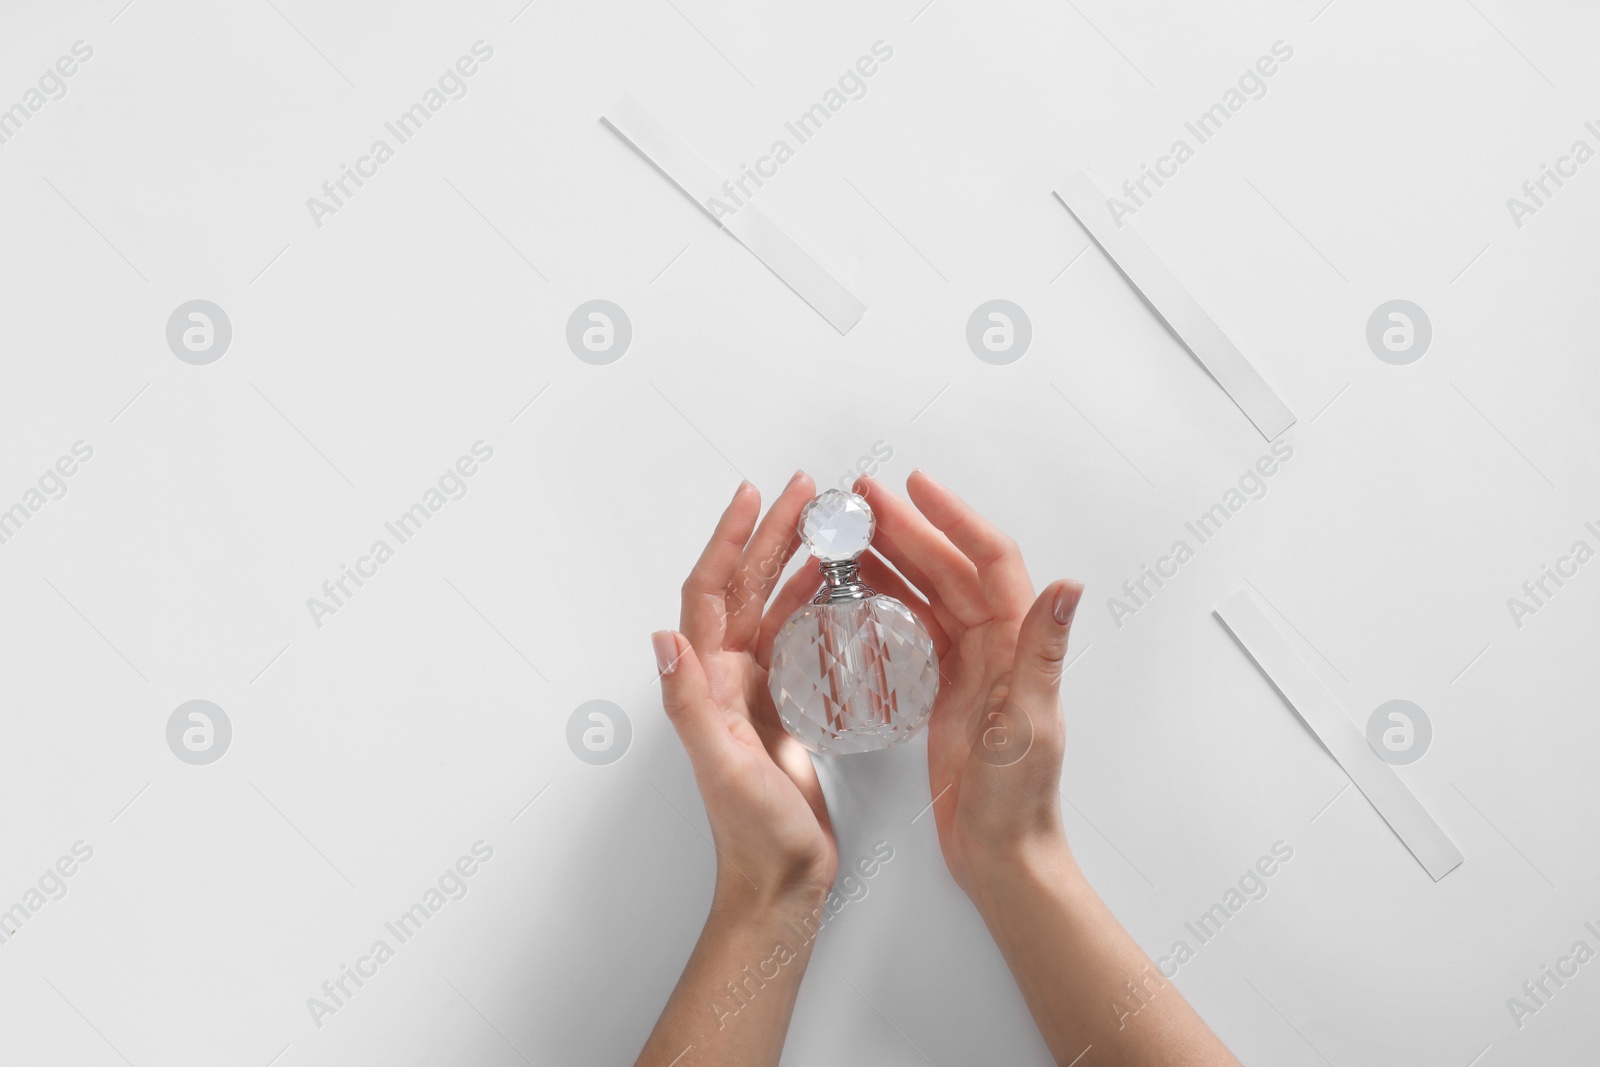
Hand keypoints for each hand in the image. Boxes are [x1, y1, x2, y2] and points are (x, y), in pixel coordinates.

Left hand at [653, 474, 838, 910]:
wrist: (782, 879)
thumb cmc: (753, 833)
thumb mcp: (721, 765)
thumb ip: (691, 703)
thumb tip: (664, 639)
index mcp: (708, 682)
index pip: (710, 592)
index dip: (729, 540)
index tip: (753, 496)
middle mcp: (727, 677)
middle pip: (745, 586)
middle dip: (771, 533)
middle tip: (805, 491)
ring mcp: (756, 690)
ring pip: (773, 605)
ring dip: (795, 560)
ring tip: (825, 523)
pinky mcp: (786, 706)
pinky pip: (799, 637)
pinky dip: (817, 603)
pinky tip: (839, 587)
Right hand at [853, 471, 1082, 895]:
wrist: (1002, 853)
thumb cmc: (1020, 797)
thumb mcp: (1029, 721)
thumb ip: (1041, 652)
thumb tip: (1068, 588)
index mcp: (1018, 642)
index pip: (989, 559)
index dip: (952, 517)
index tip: (914, 488)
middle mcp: (996, 645)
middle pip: (948, 568)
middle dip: (906, 529)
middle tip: (861, 500)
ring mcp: (970, 665)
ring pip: (927, 594)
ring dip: (891, 561)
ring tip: (849, 536)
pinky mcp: (945, 689)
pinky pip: (914, 630)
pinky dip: (886, 606)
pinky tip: (856, 594)